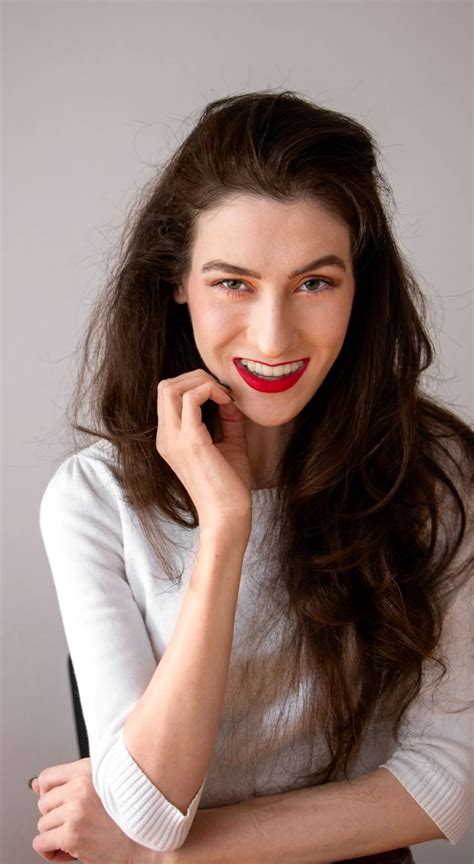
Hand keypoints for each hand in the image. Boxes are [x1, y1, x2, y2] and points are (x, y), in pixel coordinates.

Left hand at [31, 757, 138, 863]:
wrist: (149, 841)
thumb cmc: (129, 815)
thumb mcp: (101, 786)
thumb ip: (69, 781)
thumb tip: (34, 785)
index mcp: (89, 770)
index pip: (47, 778)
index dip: (49, 795)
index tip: (60, 806)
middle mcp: (81, 785)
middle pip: (43, 804)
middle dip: (56, 819)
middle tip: (77, 826)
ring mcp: (76, 809)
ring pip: (42, 825)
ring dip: (57, 837)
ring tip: (80, 837)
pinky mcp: (72, 833)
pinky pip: (41, 844)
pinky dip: (51, 853)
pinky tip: (71, 851)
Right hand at [156, 369, 252, 527]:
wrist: (228, 516)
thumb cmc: (229, 486)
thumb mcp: (229, 443)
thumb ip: (227, 418)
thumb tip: (231, 397)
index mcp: (170, 439)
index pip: (168, 395)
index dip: (194, 384)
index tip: (222, 395)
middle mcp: (166, 437)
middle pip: (165, 386)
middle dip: (195, 377)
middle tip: (222, 391)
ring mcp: (174, 439)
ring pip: (171, 387)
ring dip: (200, 382)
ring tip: (223, 395)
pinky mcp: (190, 442)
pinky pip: (191, 398)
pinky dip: (210, 391)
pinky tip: (228, 402)